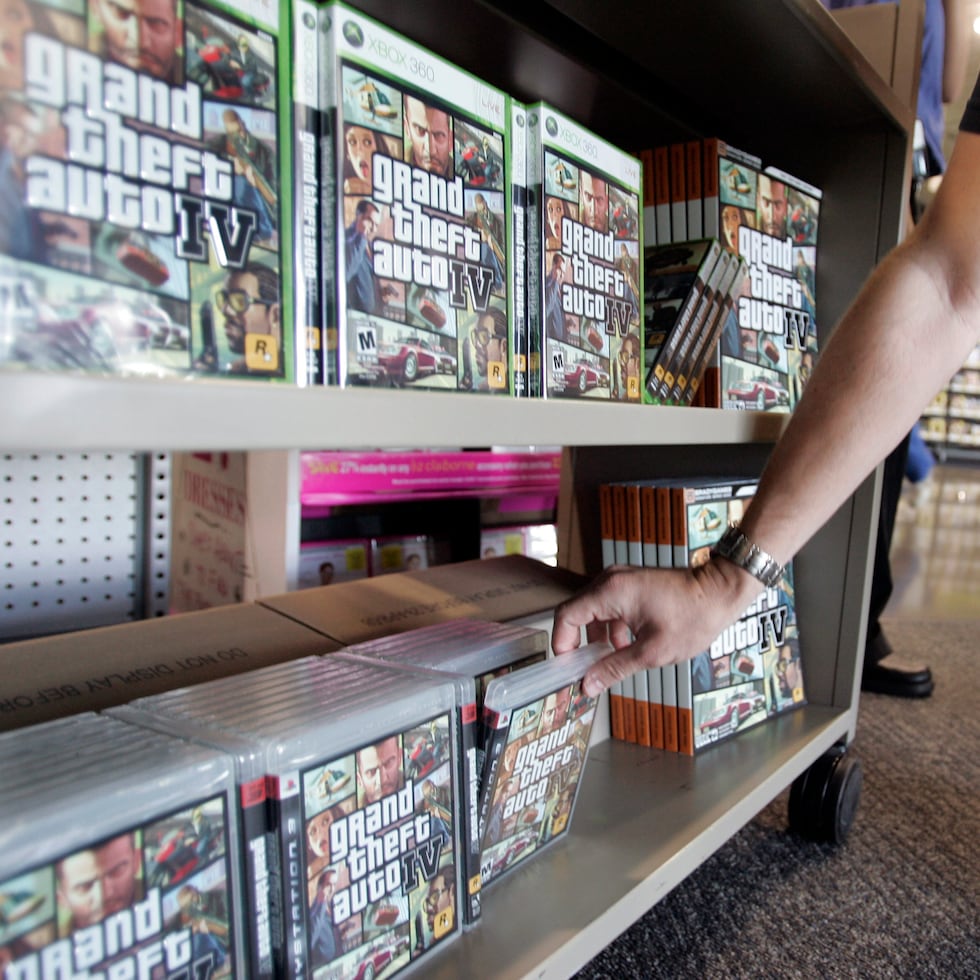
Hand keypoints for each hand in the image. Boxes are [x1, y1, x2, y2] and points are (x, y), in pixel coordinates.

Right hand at [551, 559, 761, 696]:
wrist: (720, 592)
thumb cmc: (693, 618)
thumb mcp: (652, 652)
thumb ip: (615, 668)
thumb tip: (588, 685)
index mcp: (611, 591)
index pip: (566, 616)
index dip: (562, 644)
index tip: (568, 667)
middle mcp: (610, 580)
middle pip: (577, 613)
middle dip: (579, 644)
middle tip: (586, 671)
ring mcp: (620, 580)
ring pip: (593, 612)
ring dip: (597, 638)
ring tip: (611, 661)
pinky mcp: (630, 584)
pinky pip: (608, 607)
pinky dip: (611, 629)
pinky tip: (626, 647)